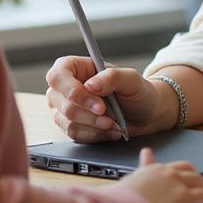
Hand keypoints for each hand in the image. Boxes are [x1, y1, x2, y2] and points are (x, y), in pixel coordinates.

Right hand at [45, 55, 165, 141]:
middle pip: (61, 103)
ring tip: (113, 123)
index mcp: (76, 67)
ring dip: (93, 125)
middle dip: (89, 114)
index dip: (73, 92)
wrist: (145, 113)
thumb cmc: (137, 91)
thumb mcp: (131, 79)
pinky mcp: (72, 125)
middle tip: (110, 116)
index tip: (98, 105)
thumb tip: (90, 85)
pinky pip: (74, 135)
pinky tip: (110, 131)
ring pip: (67, 121)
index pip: (58, 76)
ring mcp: (66, 108)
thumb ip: (112, 77)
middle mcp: (66, 87)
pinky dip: (95, 135)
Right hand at [120, 147, 202, 202]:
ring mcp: (178, 184)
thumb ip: (134, 181)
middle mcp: (166, 173)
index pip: (162, 165)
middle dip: (192, 184)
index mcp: (150, 171)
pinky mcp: (187, 198)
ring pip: (200, 182)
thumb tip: (132, 173)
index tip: (158, 159)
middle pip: (188, 172)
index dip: (170, 170)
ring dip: (202, 196)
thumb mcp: (124, 188)